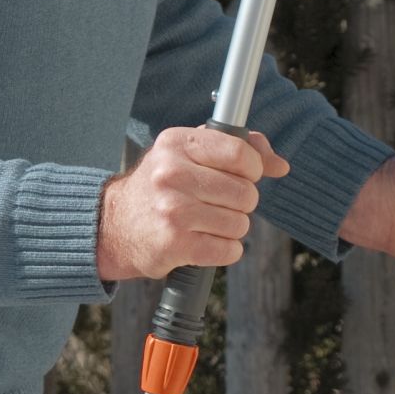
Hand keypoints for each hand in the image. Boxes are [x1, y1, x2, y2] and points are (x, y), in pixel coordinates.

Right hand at [95, 123, 288, 282]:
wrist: (114, 226)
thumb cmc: (162, 187)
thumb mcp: (189, 154)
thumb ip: (237, 148)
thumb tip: (280, 165)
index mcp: (177, 144)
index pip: (239, 153)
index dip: (252, 169)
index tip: (241, 176)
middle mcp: (171, 174)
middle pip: (245, 193)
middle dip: (240, 203)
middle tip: (217, 205)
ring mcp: (172, 211)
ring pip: (240, 224)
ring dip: (231, 228)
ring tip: (206, 224)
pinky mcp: (174, 245)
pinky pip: (228, 250)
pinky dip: (224, 250)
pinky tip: (204, 242)